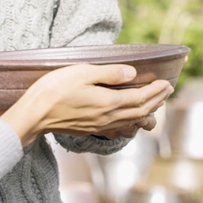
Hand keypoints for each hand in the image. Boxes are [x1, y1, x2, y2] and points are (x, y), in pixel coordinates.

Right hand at [0, 64, 172, 146]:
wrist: (34, 115)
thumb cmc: (54, 89)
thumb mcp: (81, 72)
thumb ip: (108, 73)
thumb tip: (132, 73)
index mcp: (108, 102)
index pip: (140, 98)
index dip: (156, 91)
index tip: (167, 83)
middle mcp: (108, 117)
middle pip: (140, 111)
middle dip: (156, 100)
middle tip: (167, 90)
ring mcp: (99, 126)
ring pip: (131, 122)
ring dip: (147, 113)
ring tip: (155, 105)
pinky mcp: (91, 129)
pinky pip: (119, 129)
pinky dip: (131, 124)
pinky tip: (131, 122)